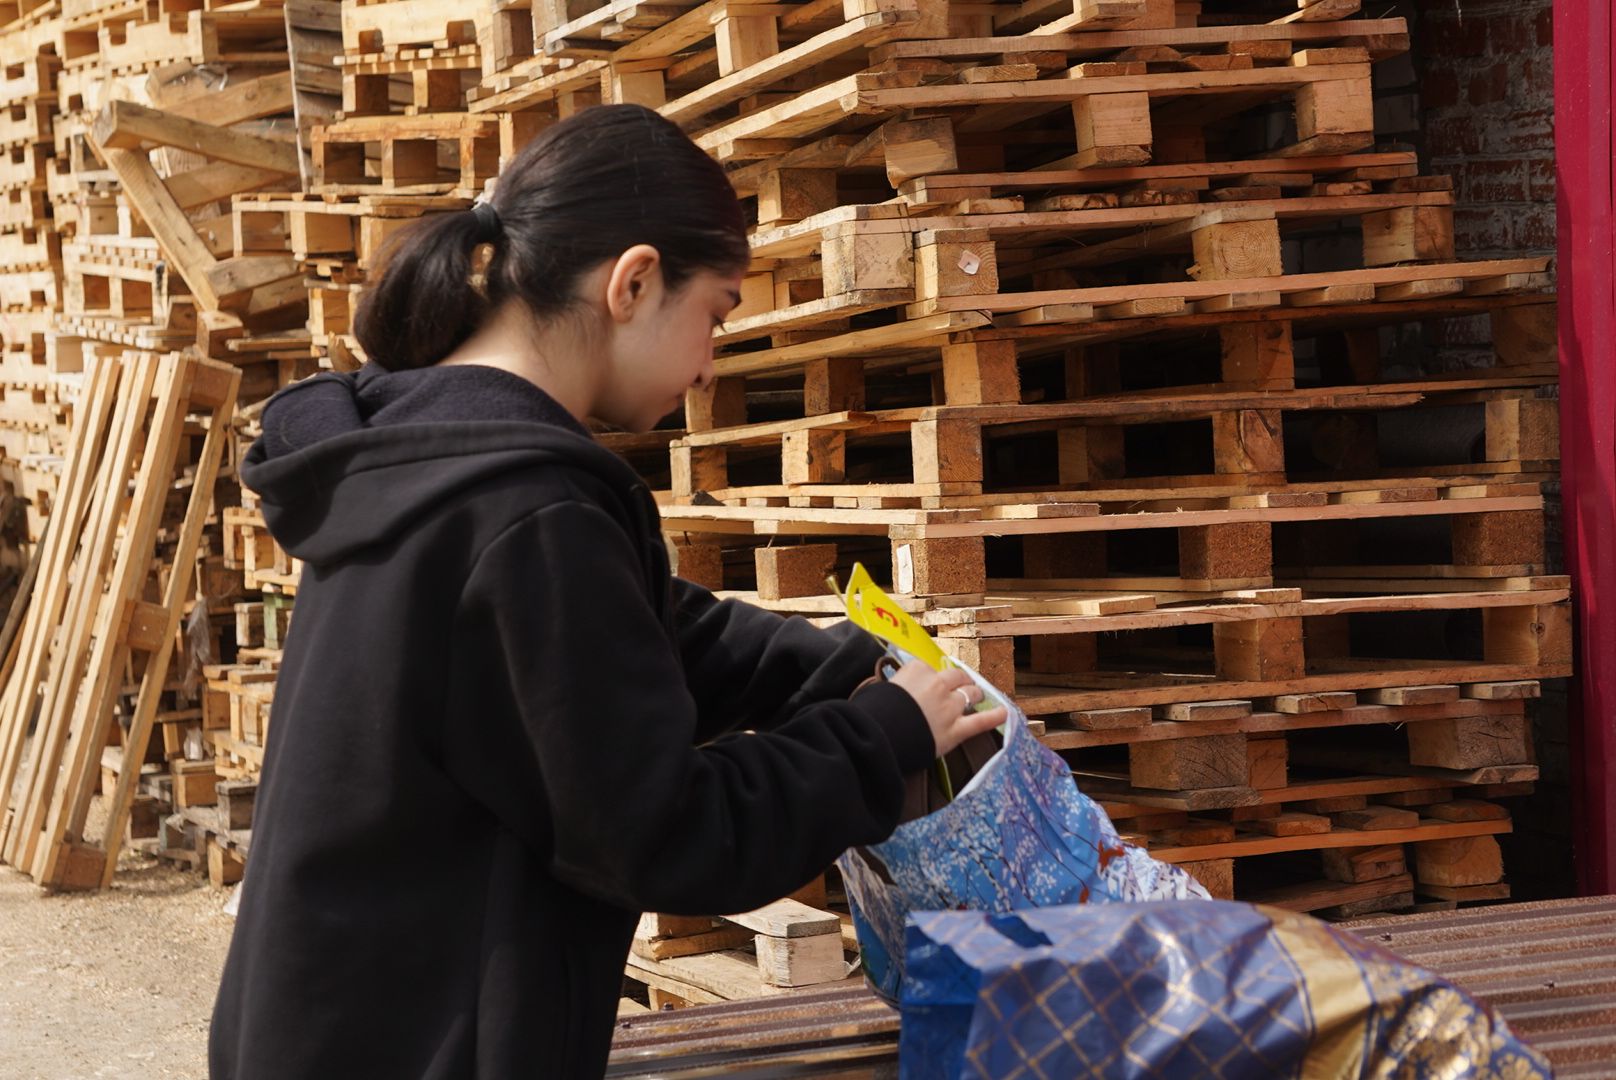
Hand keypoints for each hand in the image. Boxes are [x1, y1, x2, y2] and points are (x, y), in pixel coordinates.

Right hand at [887, 661, 1007, 758]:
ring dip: (975, 694)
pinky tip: (1005, 714)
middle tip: (962, 685)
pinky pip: (980, 722)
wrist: (877, 735)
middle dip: (961, 681)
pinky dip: (994, 717)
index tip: (930, 682)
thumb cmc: (874, 712)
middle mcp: (937, 684)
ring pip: (971, 694)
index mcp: (917, 670)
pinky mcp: (955, 730)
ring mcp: (949, 707)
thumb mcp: (881, 688)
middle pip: (957, 677)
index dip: (932, 676)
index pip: (930, 667)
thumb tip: (901, 690)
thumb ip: (897, 685)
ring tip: (977, 696)